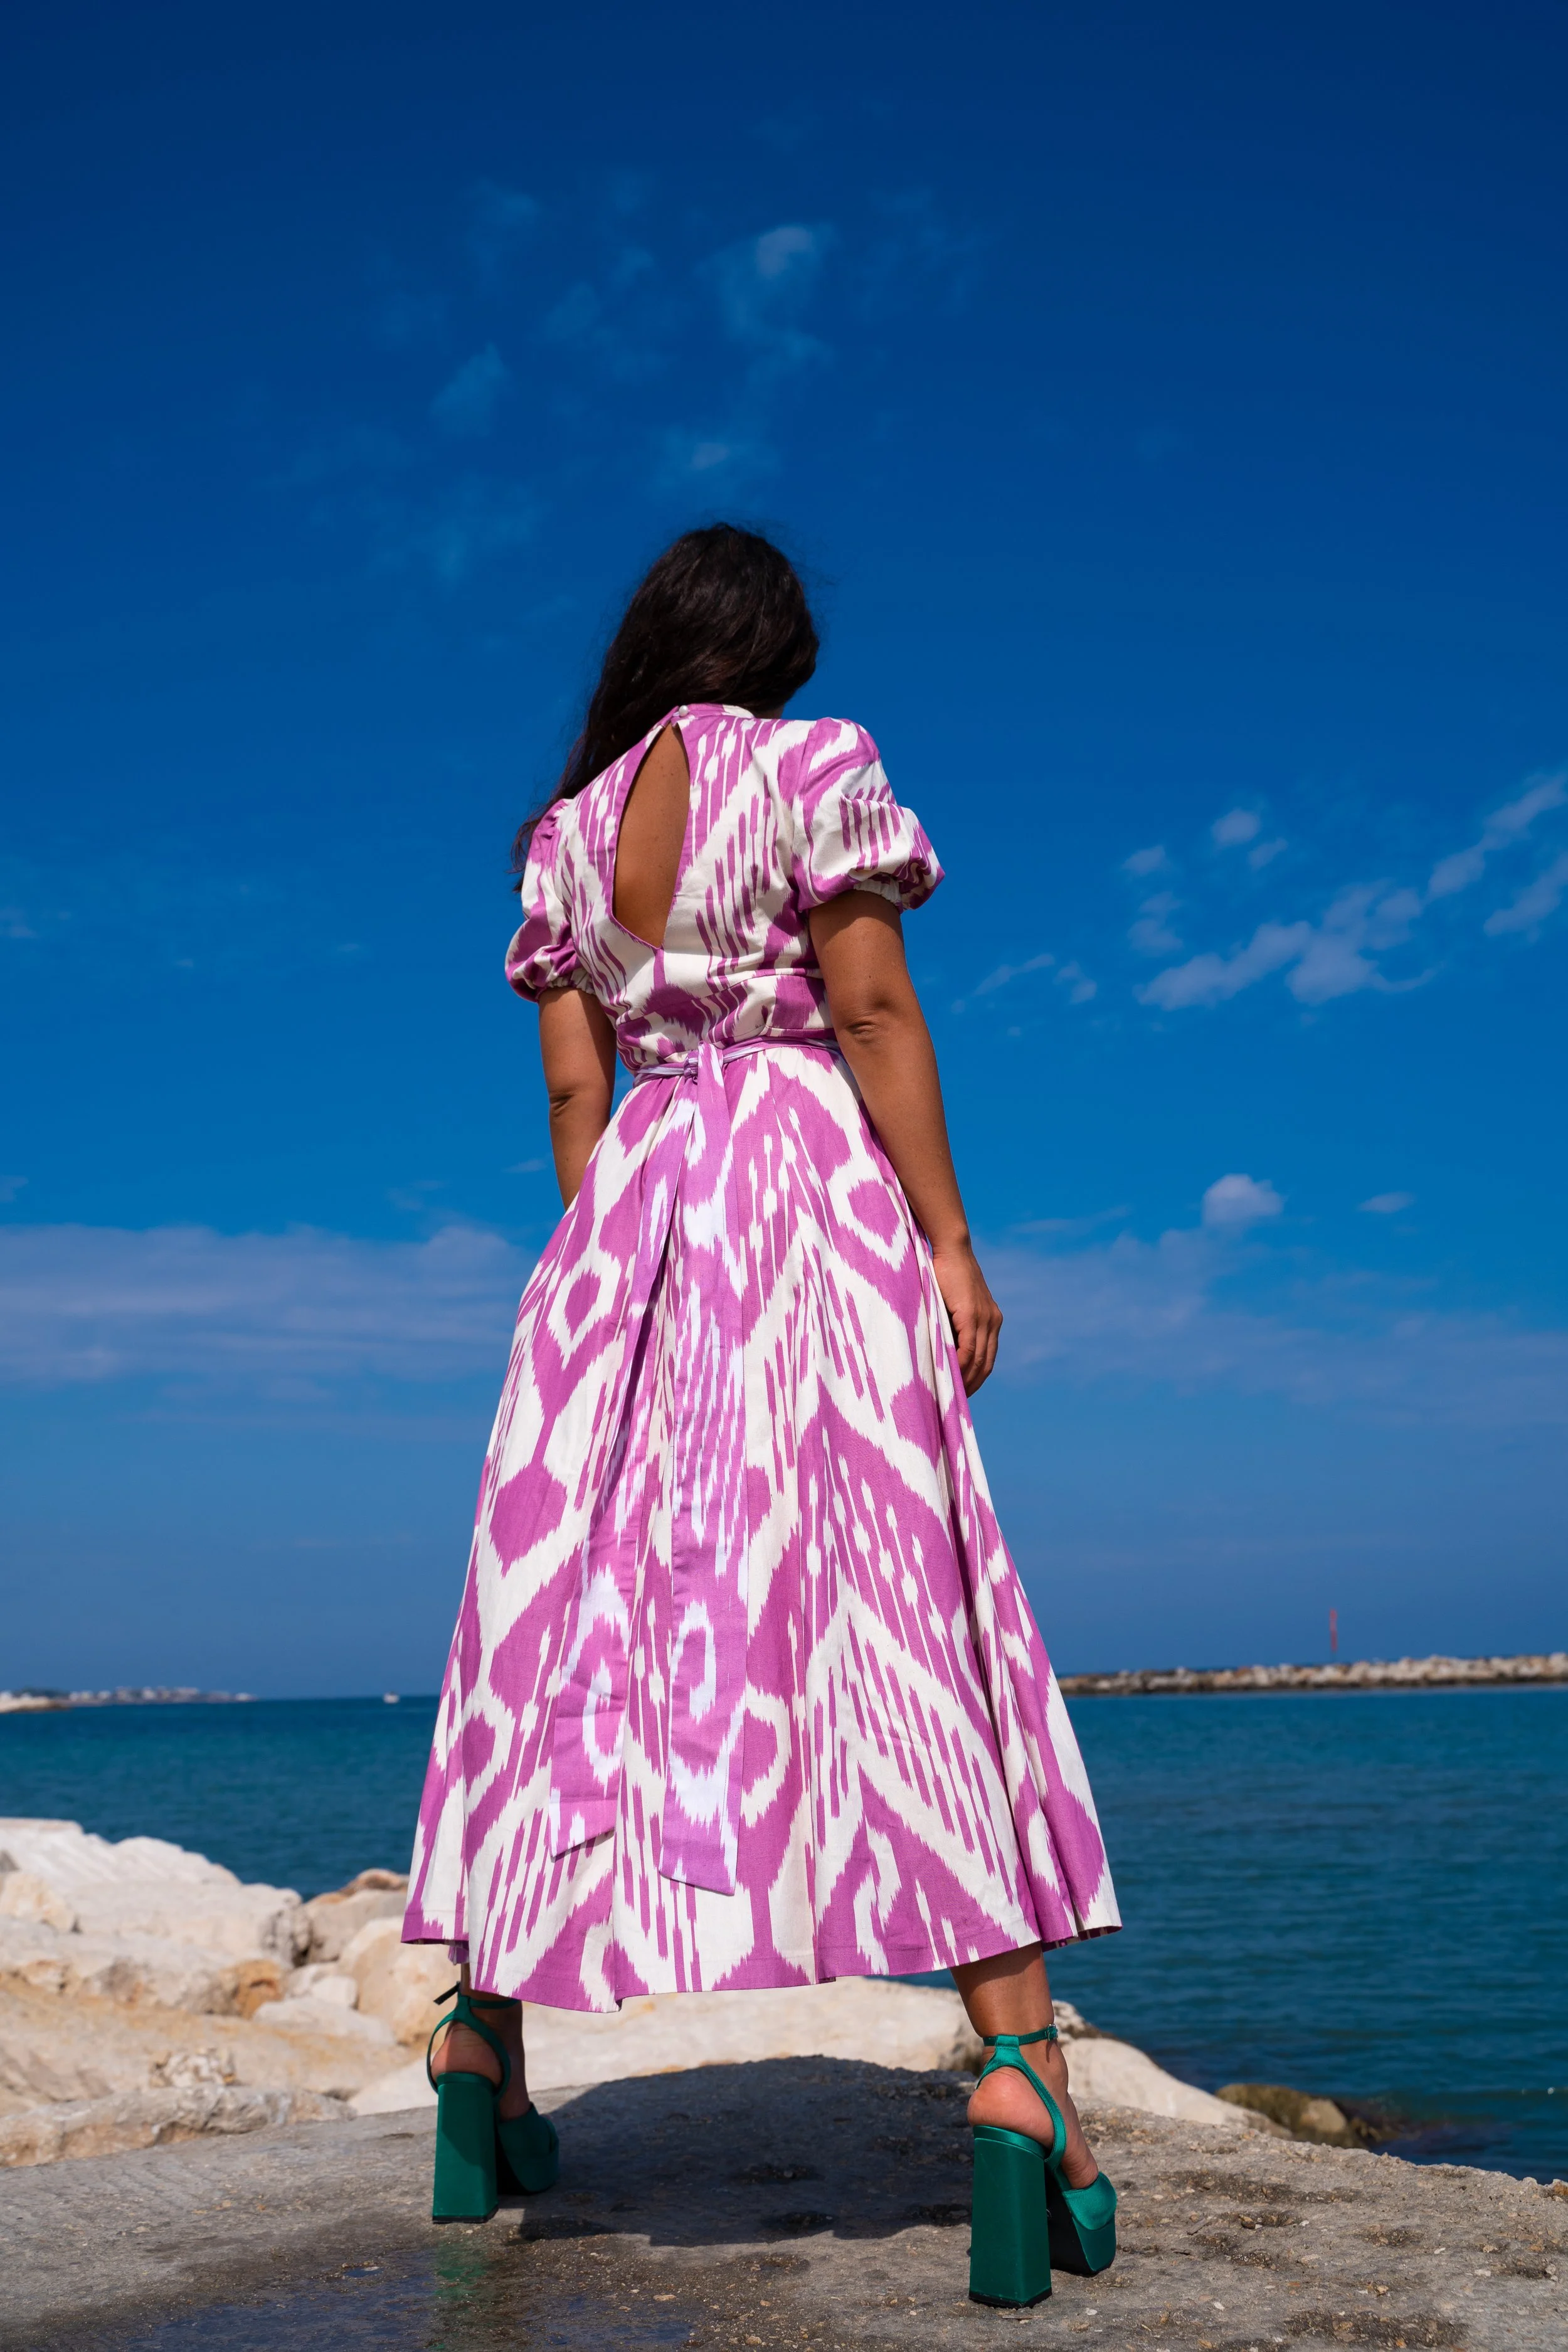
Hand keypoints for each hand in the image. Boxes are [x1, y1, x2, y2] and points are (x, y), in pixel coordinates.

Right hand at [929, 1239, 1002, 1394]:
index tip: (963, 1393)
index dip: (976, 1378)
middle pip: (985, 1364)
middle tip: (954, 1403)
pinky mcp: (972, 1314)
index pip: (988, 1358)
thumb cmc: (945, 1273)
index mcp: (991, 1320)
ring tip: (950, 1396)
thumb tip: (941, 1348)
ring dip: (965, 1380)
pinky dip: (959, 1365)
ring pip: (978, 1360)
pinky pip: (968, 1348)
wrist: (951, 1248)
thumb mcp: (952, 1304)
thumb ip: (952, 1324)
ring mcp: (984, 1318)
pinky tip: (949, 1377)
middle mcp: (993, 1321)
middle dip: (972, 1385)